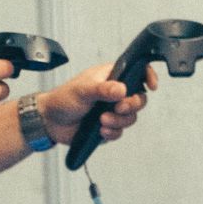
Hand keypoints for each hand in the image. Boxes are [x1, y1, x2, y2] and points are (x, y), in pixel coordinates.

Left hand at [38, 63, 156, 144]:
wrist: (50, 122)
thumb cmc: (63, 99)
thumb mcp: (82, 90)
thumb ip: (102, 89)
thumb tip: (121, 90)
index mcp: (110, 76)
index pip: (136, 71)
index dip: (148, 76)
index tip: (152, 86)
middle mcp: (114, 92)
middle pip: (139, 98)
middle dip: (132, 105)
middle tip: (118, 108)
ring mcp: (112, 110)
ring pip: (131, 117)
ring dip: (119, 121)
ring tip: (101, 121)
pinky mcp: (108, 126)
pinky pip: (120, 131)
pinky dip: (112, 132)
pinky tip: (100, 131)